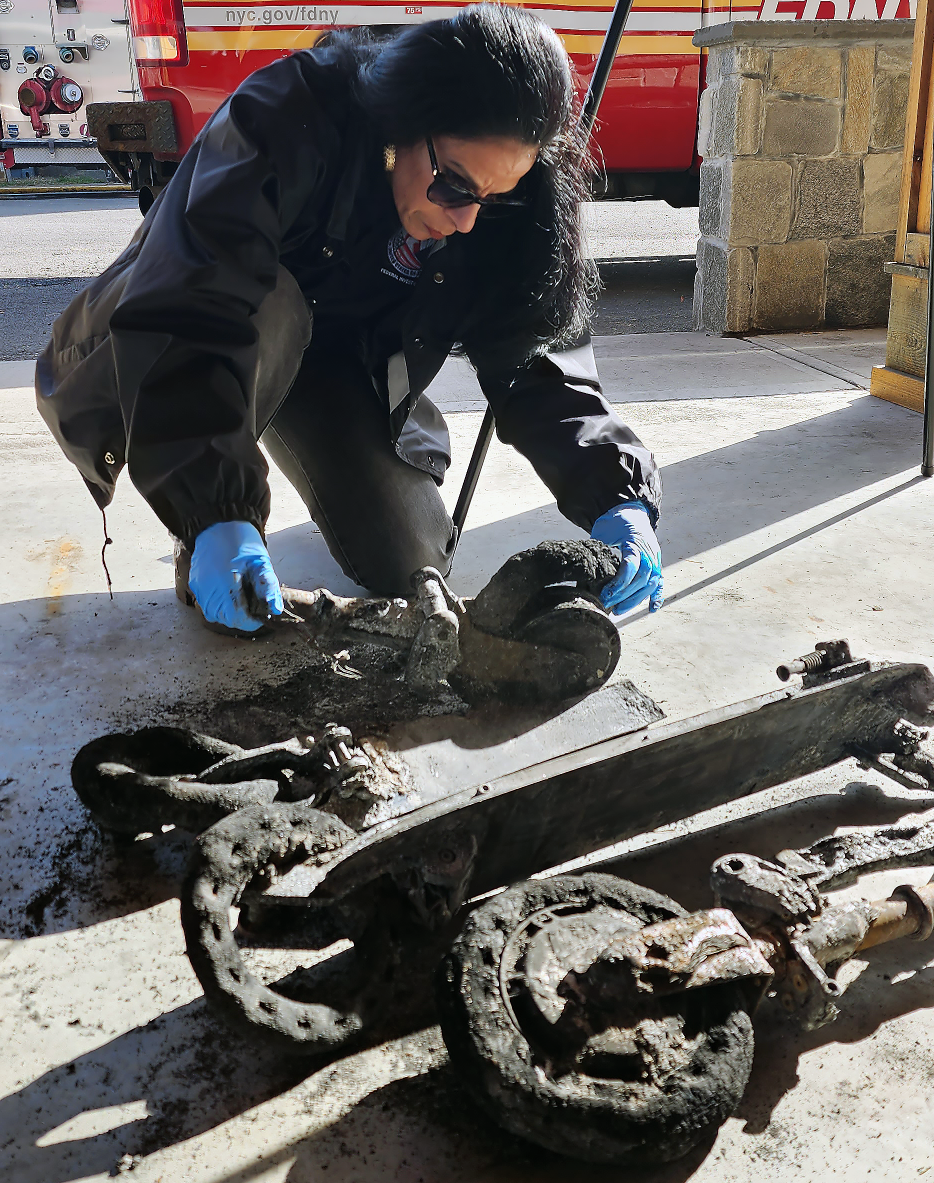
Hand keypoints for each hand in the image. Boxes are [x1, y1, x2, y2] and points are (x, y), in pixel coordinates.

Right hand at [188, 521, 282, 632]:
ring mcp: (198, 587)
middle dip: (241, 617)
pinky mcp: (194, 584)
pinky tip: (229, 591)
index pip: (237, 618)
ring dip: (229, 612)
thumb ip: (268, 586)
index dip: (252, 620)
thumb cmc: (241, 540)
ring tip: (242, 597)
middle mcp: (208, 589)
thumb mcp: (261, 561)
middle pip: (225, 619)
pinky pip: (206, 603)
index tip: (262, 614)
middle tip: (254, 604)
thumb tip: (275, 609)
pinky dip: (219, 604)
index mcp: (225, 583)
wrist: (219, 522)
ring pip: (214, 614)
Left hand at [591, 501, 663, 615]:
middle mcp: (648, 550)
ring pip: (650, 583)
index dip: (619, 583)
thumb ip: (597, 550)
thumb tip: (584, 573)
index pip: (631, 566)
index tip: (605, 594)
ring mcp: (654, 557)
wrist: (631, 511)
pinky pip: (659, 581)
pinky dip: (657, 596)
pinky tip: (652, 609)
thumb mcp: (602, 531)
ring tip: (619, 610)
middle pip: (642, 578)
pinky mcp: (656, 563)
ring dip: (636, 599)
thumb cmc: (615, 522)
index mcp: (635, 541)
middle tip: (608, 605)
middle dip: (625, 595)